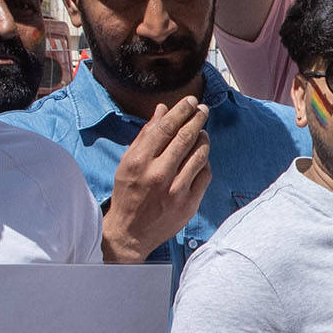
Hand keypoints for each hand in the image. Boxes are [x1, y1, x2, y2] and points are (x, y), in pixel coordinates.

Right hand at [102, 97, 212, 263]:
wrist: (131, 232)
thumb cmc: (128, 193)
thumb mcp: (128, 162)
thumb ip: (146, 136)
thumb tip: (163, 110)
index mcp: (139, 162)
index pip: (166, 128)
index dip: (181, 110)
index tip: (190, 101)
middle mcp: (158, 174)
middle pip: (186, 137)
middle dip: (197, 119)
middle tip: (203, 109)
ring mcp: (175, 190)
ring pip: (199, 155)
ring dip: (204, 138)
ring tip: (202, 132)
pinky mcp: (188, 204)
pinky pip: (205, 175)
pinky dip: (205, 161)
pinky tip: (201, 157)